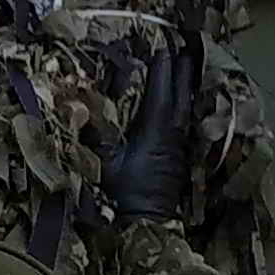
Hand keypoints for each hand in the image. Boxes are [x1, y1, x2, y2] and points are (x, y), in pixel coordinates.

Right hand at [104, 43, 198, 221]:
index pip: (161, 97)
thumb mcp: (105, 163)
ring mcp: (180, 148)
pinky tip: (186, 101)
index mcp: (156, 135)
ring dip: (187, 87)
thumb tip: (87, 106)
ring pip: (188, 110)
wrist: (147, 225)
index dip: (162, 73)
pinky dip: (188, 106)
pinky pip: (188, 123)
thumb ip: (98, 133)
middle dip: (181, 73)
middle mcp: (173, 138)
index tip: (163, 50)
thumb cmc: (123, 195)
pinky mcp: (181, 158)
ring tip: (188, 67)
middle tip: (182, 50)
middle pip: (181, 98)